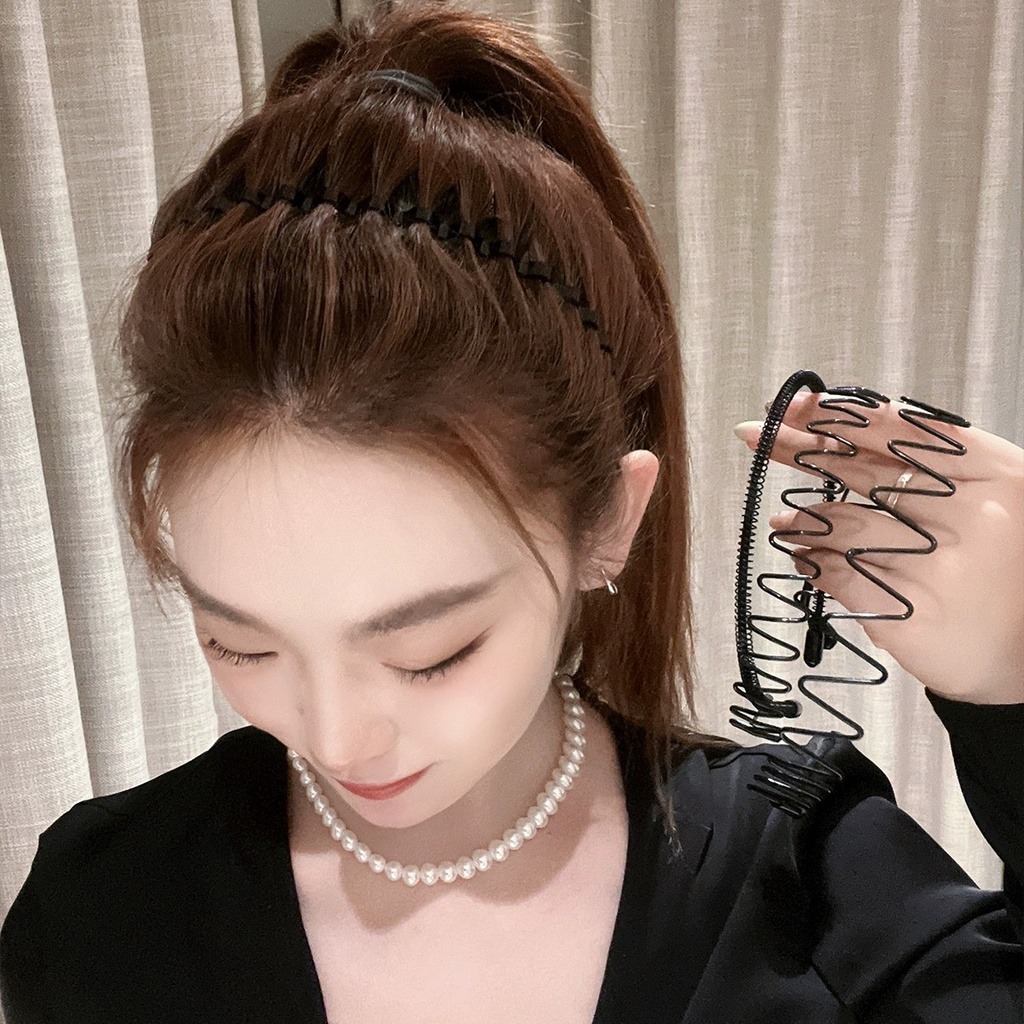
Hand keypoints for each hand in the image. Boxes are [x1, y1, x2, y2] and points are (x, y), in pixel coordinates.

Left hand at [734, 391, 1023, 703]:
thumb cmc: (1008, 572)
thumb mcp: (992, 501)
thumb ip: (930, 469)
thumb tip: (838, 434)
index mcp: (995, 474)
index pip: (901, 429)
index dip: (839, 413)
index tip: (795, 405)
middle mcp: (968, 514)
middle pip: (861, 468)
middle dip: (797, 448)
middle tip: (756, 436)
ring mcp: (937, 564)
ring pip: (841, 524)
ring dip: (801, 519)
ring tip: (785, 523)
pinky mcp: (909, 612)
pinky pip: (837, 574)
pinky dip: (810, 562)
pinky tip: (803, 559)